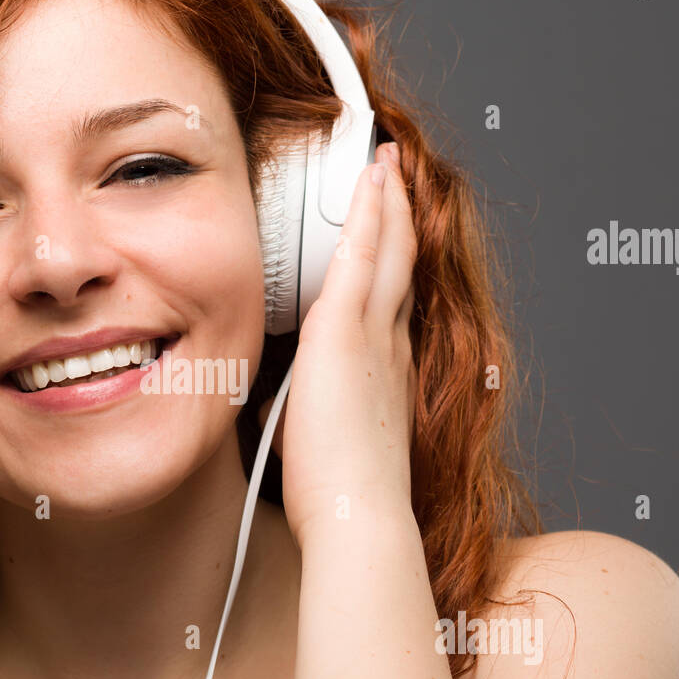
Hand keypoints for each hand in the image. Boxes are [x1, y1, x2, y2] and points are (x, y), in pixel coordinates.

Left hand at [268, 141, 416, 548]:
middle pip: (400, 266)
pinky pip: (363, 255)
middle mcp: (391, 346)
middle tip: (396, 180)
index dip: (393, 266)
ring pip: (389, 250)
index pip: (391, 304)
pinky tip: (371, 180)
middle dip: (398, 219)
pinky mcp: (345, 331)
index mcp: (385, 373)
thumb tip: (277, 412)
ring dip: (388, 203)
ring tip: (385, 164)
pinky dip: (370, 213)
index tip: (390, 240)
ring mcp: (374, 335)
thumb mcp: (320, 441)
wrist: (360, 514)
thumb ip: (303, 413)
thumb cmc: (338, 493)